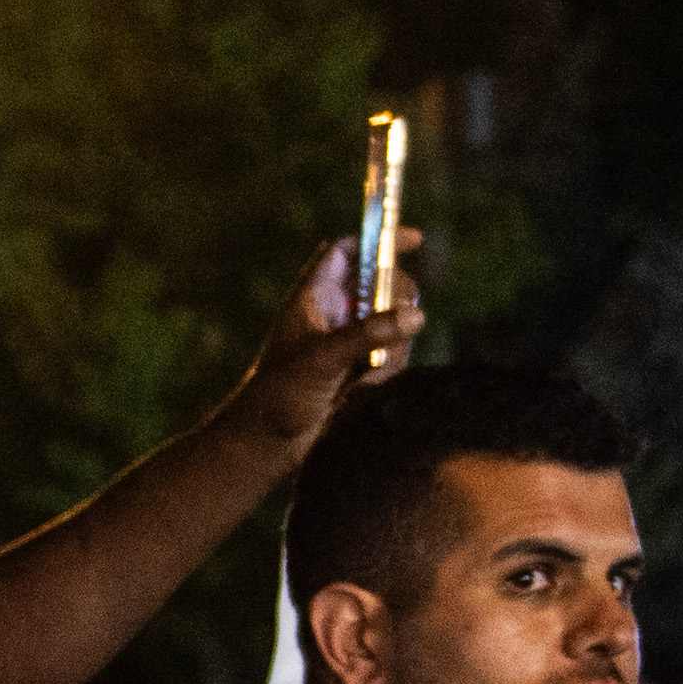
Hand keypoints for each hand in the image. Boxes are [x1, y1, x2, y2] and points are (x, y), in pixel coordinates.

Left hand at [229, 221, 431, 458]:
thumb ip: (369, 334)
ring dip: (392, 345)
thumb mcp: (324, 359)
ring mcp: (347, 340)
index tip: (414, 240)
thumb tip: (415, 316)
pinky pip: (391, 353)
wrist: (267, 443)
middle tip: (404, 320)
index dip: (378, 239)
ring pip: (393, 322)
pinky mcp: (358, 367)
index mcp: (313, 297)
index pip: (347, 252)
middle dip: (397, 301)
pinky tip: (365, 389)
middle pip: (381, 283)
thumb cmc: (281, 394)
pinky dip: (388, 368)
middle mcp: (332, 313)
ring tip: (366, 375)